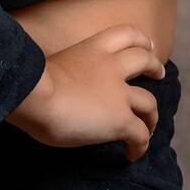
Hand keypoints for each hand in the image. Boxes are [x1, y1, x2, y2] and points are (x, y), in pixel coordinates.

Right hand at [7, 24, 165, 160]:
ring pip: (149, 103)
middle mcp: (111, 68)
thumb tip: (59, 89)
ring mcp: (119, 95)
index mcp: (93, 50)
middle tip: (158, 74)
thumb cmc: (32, 83)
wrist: (36, 96)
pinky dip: (140, 146)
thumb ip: (65, 74)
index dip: (139, 39)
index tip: (146, 45)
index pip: (124, 35)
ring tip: (150, 124)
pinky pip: (140, 135)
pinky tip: (131, 154)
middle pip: (144, 60)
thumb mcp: (51, 68)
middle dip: (154, 66)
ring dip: (152, 115)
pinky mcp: (121, 120)